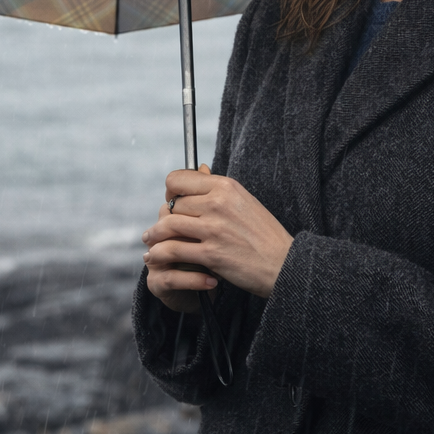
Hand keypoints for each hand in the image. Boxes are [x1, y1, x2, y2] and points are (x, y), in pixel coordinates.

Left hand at [143, 164, 293, 313]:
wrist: (283, 263)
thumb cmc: (265, 234)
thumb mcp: (244, 201)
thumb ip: (219, 188)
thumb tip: (199, 170)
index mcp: (226, 186)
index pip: (179, 179)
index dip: (171, 191)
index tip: (171, 202)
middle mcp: (218, 203)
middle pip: (173, 203)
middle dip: (163, 216)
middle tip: (158, 227)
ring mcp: (213, 228)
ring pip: (168, 224)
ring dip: (154, 234)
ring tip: (150, 240)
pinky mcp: (211, 253)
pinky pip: (173, 249)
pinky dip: (159, 253)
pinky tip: (155, 257)